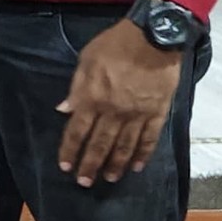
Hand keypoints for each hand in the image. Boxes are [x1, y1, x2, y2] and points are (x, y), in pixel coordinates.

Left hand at [56, 19, 184, 186]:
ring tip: (109, 178)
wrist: (153, 37)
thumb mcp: (86, 60)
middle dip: (90, 165)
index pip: (77, 130)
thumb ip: (76, 88)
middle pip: (100, 144)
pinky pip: (149, 139)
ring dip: (115, 164)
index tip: (65, 167)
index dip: (70, 150)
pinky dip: (142, 154)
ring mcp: (138, 114)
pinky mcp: (158, 113)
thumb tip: (64, 110)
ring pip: (124, 146)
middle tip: (84, 183)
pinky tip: (136, 166)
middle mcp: (114, 111)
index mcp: (93, 98)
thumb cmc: (114, 45)